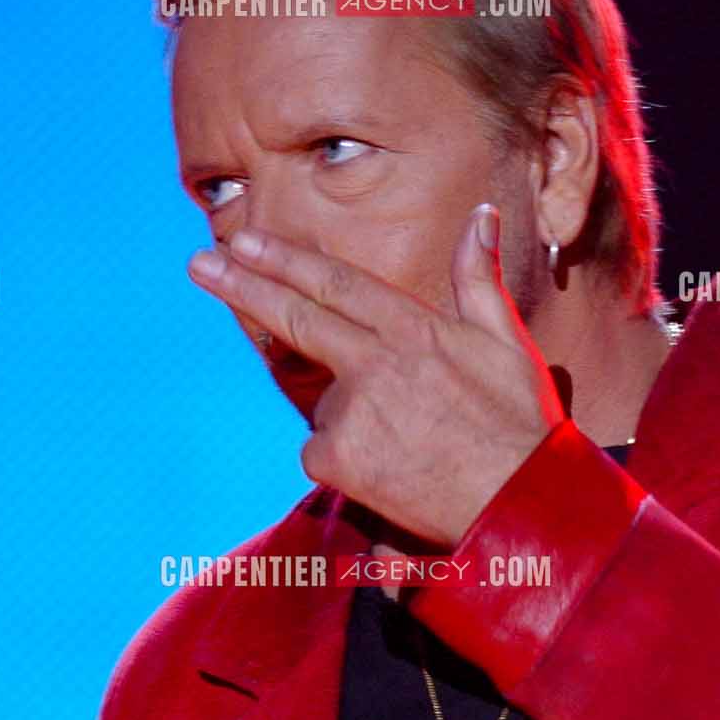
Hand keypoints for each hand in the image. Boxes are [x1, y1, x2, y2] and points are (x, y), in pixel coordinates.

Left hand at [187, 204, 563, 547]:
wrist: (519, 505)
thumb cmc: (520, 426)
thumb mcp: (506, 342)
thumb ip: (479, 277)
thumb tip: (481, 213)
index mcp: (414, 328)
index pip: (336, 284)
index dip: (286, 260)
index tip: (243, 240)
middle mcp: (375, 361)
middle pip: (295, 317)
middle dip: (242, 285)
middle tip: (200, 263)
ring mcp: (352, 410)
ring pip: (325, 402)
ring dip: (349, 417)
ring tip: (410, 444)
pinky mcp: (337, 458)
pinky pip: (323, 452)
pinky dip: (345, 459)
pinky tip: (391, 471)